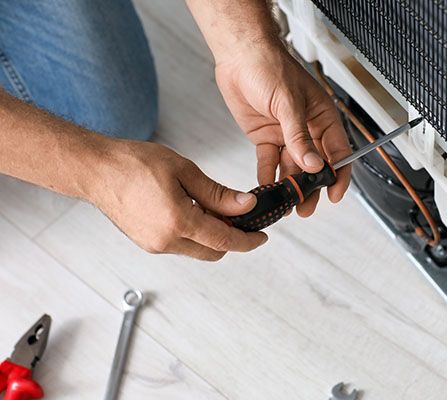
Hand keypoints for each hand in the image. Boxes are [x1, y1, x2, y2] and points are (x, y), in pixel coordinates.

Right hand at [91, 139, 267, 260]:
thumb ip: (218, 193)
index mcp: (178, 222)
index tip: (262, 237)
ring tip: (208, 205)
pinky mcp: (147, 244)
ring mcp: (155, 245)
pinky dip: (194, 233)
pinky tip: (190, 209)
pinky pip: (181, 245)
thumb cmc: (134, 163)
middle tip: (236, 213)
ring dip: (211, 234)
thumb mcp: (184, 171)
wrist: (96, 170)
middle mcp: (165, 240)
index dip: (248, 241)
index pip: (224, 241)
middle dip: (231, 237)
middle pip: (214, 251)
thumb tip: (245, 205)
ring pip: (197, 249)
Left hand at [214, 44, 351, 216]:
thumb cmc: (270, 66)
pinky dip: (267, 176)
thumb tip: (312, 165)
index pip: (337, 153)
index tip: (334, 194)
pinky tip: (266, 187)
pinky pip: (269, 162)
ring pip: (291, 168)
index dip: (338, 175)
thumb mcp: (288, 103)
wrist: (239, 56)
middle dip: (310, 189)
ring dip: (288, 186)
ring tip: (284, 204)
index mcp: (322, 118)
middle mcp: (306, 130)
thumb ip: (299, 136)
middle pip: (313, 167)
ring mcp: (285, 135)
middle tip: (305, 208)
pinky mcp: (265, 138)